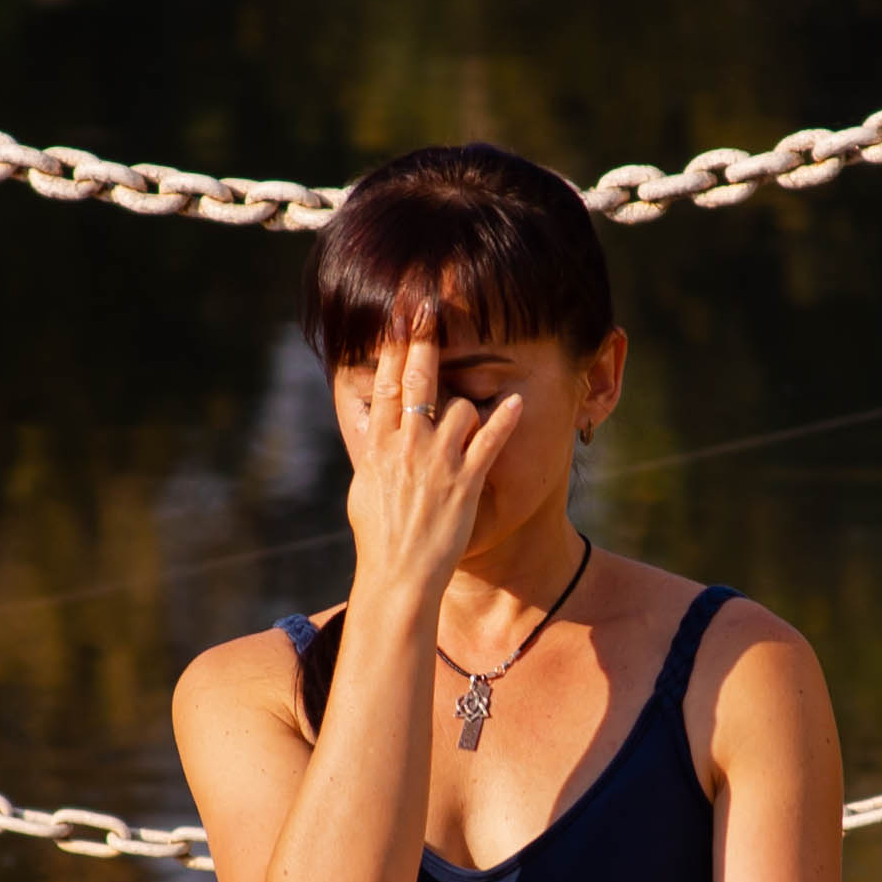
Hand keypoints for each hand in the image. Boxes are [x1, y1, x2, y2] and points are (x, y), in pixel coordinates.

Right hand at [334, 304, 528, 596]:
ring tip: (472, 410)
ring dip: (468, 404)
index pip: (383, 385)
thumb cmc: (378, 536)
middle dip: (423, 340)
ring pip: (459, 408)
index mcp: (378, 446)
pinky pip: (489, 441)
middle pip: (416, 381)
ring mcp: (437, 462)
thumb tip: (367, 419)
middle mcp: (407, 446)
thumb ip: (370, 448)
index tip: (398, 316)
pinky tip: (517, 403)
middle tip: (428, 306)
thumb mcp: (363, 486)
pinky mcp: (466, 481)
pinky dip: (504, 420)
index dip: (391, 346)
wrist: (398, 575)